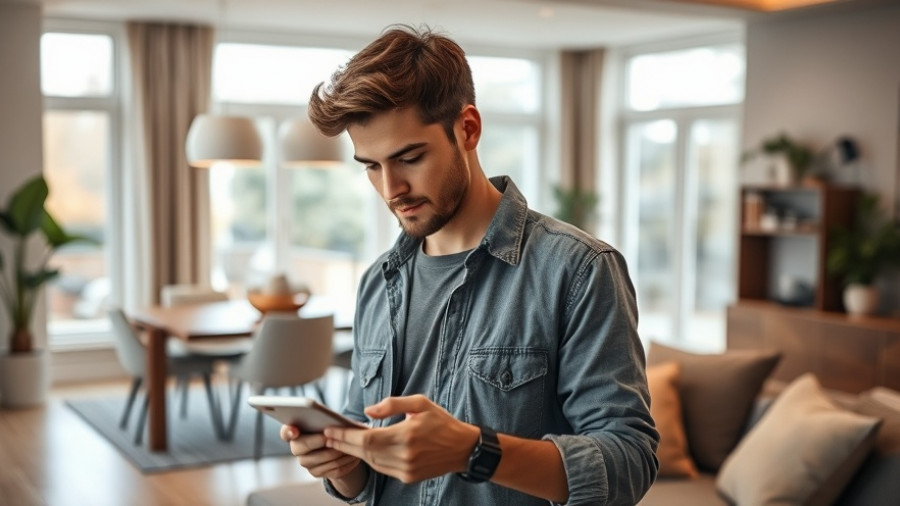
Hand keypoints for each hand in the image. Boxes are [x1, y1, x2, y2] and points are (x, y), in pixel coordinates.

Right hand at [280, 424, 360, 479]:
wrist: (334, 445)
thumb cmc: (328, 426)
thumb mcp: (324, 420)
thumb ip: (322, 418)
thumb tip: (331, 420)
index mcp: (294, 432)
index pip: (286, 432)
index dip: (288, 431)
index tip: (295, 430)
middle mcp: (296, 449)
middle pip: (302, 447)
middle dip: (319, 441)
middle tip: (333, 437)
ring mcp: (306, 462)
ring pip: (321, 459)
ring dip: (337, 452)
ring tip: (350, 445)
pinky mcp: (317, 473)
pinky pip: (332, 470)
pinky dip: (345, 463)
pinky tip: (355, 456)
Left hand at [323, 394, 479, 483]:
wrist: (463, 449)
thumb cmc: (441, 422)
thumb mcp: (420, 403)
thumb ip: (392, 404)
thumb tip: (367, 411)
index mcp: (406, 435)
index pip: (366, 438)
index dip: (345, 436)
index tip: (330, 430)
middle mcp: (405, 455)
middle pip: (365, 452)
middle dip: (344, 444)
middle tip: (328, 436)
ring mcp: (406, 469)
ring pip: (372, 462)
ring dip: (354, 453)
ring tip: (340, 442)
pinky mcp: (408, 477)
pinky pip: (382, 468)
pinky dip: (370, 459)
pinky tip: (362, 450)